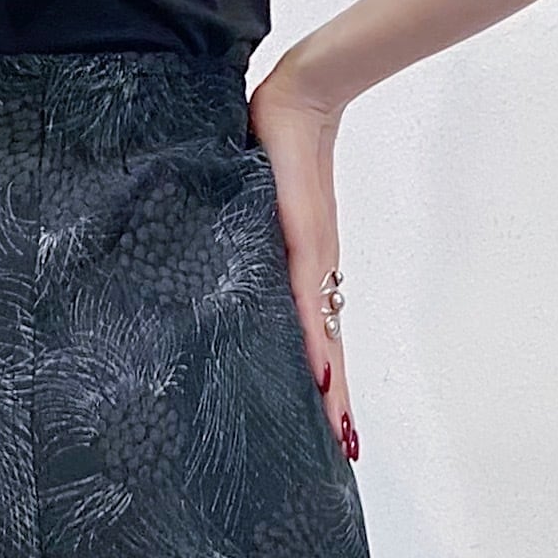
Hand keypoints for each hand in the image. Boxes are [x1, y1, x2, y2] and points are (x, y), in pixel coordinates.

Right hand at [248, 64, 355, 463]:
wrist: (298, 104)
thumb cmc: (270, 153)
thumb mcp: (249, 218)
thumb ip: (242, 249)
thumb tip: (217, 276)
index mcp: (300, 281)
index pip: (310, 345)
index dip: (318, 388)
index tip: (324, 430)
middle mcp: (313, 283)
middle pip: (325, 359)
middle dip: (331, 408)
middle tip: (340, 452)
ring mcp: (313, 269)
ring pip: (325, 345)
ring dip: (331, 393)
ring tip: (338, 435)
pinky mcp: (308, 249)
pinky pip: (310, 308)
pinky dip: (315, 346)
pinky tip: (322, 380)